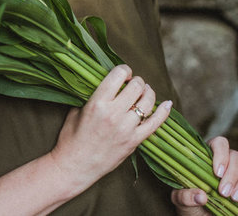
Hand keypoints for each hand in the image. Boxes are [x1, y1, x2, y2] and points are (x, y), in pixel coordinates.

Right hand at [49, 65, 171, 190]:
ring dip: (148, 93)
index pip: (118, 75)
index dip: (124, 70)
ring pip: (147, 102)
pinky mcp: (134, 141)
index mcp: (97, 103)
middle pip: (136, 86)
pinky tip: (167, 104)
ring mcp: (126, 128)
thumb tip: (105, 85)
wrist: (75, 166)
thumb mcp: (75, 111)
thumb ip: (90, 97)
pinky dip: (164, 112)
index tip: (123, 73)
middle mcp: (114, 114)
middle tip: (133, 84)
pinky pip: (155, 123)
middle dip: (136, 81)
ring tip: (145, 92)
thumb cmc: (70, 138)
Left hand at [171, 136, 237, 214]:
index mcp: (205, 156)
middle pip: (235, 155)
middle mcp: (223, 159)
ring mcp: (237, 170)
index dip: (221, 154)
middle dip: (232, 175)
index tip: (218, 174)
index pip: (218, 143)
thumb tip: (201, 196)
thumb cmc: (189, 203)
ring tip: (234, 198)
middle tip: (224, 192)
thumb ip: (185, 197)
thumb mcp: (181, 200)